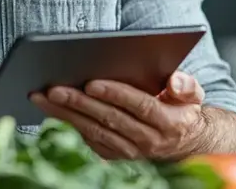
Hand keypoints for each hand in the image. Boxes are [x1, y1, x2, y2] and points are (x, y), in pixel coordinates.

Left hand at [30, 71, 205, 160]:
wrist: (184, 144)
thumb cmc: (181, 110)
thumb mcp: (192, 96)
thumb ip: (185, 85)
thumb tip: (175, 80)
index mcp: (168, 122)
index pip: (140, 106)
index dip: (116, 94)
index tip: (92, 83)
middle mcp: (148, 140)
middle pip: (109, 119)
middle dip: (80, 103)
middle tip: (55, 88)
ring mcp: (129, 151)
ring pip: (93, 131)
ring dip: (66, 114)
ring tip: (43, 97)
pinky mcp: (114, 156)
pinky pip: (88, 140)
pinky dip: (67, 126)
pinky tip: (49, 111)